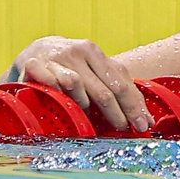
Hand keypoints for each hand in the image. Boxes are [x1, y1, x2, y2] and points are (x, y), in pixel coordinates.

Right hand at [1, 36, 150, 131]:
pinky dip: (57, 93)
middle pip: (103, 90)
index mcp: (95, 52)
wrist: (37, 49)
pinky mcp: (32, 65)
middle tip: (123, 129)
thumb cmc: (73, 66)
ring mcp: (54, 59)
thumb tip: (147, 120)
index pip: (121, 84)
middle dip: (117, 114)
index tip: (143, 126)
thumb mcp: (96, 71)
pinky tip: (61, 102)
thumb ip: (120, 90)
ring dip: (84, 105)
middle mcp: (77, 52)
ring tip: (87, 115)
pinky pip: (49, 83)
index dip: (134, 107)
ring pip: (76, 86)